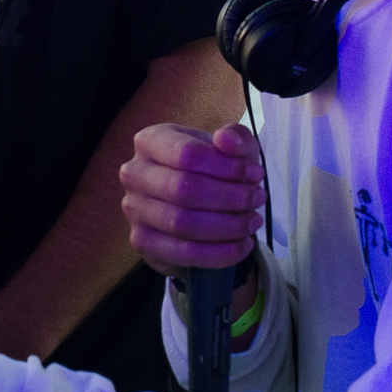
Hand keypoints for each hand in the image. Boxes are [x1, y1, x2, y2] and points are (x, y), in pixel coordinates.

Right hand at [119, 123, 265, 276]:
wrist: (191, 203)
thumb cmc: (210, 169)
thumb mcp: (228, 147)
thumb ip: (235, 137)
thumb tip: (226, 139)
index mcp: (150, 141)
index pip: (188, 154)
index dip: (228, 167)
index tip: (255, 174)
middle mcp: (135, 173)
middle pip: (185, 189)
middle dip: (231, 197)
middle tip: (257, 199)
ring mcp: (134, 209)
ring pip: (184, 224)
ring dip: (228, 226)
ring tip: (252, 221)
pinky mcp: (142, 242)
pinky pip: (184, 253)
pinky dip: (221, 253)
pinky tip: (242, 245)